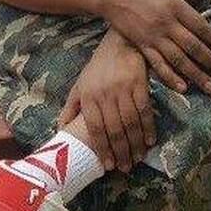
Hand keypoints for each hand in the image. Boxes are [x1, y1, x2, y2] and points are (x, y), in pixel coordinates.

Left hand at [57, 32, 155, 172]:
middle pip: (114, 129)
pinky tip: (150, 140)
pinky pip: (144, 111)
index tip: (108, 165)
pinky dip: (148, 128)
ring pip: (130, 123)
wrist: (118, 43)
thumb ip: (70, 108)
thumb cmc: (98, 67)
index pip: (95, 128)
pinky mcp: (139, 84)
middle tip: (126, 167)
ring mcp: (122, 89)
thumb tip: (60, 130)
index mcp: (88, 96)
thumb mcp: (79, 85)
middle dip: (120, 152)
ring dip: (135, 144)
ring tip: (137, 158)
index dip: (102, 148)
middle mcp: (104, 94)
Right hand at [100, 0, 210, 95]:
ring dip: (196, 74)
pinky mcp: (142, 46)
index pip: (201, 27)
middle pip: (193, 46)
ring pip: (179, 59)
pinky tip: (183, 88)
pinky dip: (170, 77)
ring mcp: (154, 36)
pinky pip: (158, 64)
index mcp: (176, 7)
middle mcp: (167, 23)